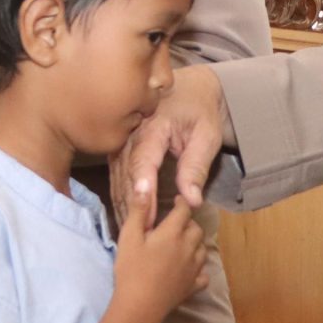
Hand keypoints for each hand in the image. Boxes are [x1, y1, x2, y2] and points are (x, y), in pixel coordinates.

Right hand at [112, 65, 224, 218]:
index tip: (145, 213)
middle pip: (126, 174)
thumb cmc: (200, 111)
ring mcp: (122, 140)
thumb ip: (196, 167)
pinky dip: (120, 196)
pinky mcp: (120, 148)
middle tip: (141, 234)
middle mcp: (131, 134)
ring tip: (130, 232)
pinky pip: (116, 175)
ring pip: (117, 177)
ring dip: (123, 204)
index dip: (143, 189)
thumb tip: (192, 201)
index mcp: (153, 126)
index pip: (143, 162)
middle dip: (132, 205)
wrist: (190, 88)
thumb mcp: (207, 136)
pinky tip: (125, 216)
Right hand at [112, 194, 207, 322]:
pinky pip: (203, 274)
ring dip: (195, 242)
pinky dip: (199, 268)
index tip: (177, 200)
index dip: (182, 202)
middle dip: (189, 222)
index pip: (184, 210)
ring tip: (184, 243)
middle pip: (197, 228)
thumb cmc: (131, 269)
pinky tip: (190, 269)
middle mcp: (188, 247)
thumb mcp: (129, 236)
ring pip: (202, 249)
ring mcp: (194, 268)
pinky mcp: (193, 286)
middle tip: (177, 223)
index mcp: (173, 233)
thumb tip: (145, 182)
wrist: (140, 306)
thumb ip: (139, 209)